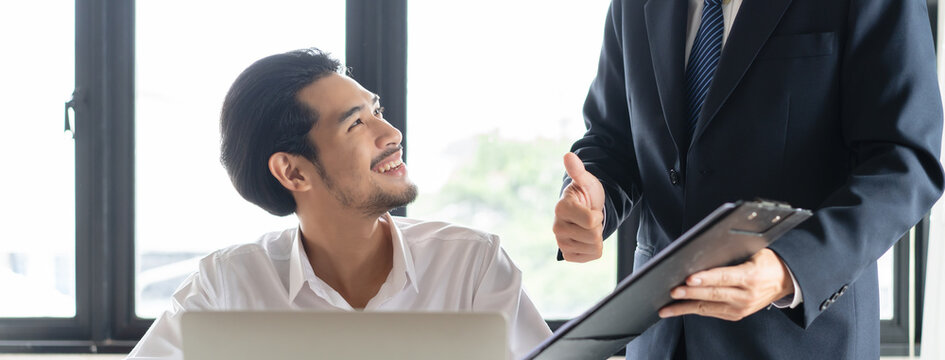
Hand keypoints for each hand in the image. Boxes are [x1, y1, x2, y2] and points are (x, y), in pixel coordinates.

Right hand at [553, 152, 605, 262]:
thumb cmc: (586, 194)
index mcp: (560, 208)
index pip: (591, 221)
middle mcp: (557, 227)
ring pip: (594, 246)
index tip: (591, 209)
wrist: (585, 210)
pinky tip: (586, 238)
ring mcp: (561, 242)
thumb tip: (568, 156)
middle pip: (593, 235)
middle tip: (590, 219)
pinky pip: (591, 256)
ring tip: (588, 227)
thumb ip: (578, 171)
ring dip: (597, 237)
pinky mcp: (567, 254)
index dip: (598, 215)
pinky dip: (594, 248)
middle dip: (598, 226)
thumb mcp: (586, 181)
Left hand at [658, 248, 793, 320]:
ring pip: (708, 308)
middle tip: (672, 292)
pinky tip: (680, 309)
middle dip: (690, 294)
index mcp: (751, 277)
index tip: (689, 279)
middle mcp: (746, 296)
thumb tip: (703, 253)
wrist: (784, 280)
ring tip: (667, 307)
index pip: (724, 277)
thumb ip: (731, 254)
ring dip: (685, 307)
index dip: (705, 278)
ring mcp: (741, 308)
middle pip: (713, 295)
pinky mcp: (737, 315)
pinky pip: (712, 312)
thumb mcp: (754, 251)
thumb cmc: (766, 262)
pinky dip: (694, 310)